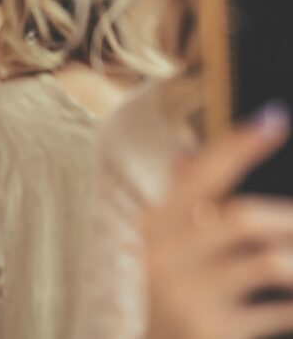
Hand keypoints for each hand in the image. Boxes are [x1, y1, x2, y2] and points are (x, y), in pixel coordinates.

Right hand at [144, 102, 292, 338]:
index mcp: (156, 226)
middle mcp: (165, 257)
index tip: (276, 118)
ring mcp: (188, 297)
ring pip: (269, 262)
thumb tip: (186, 149)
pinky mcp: (212, 331)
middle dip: (287, 218)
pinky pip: (280, 310)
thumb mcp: (167, 244)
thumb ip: (180, 196)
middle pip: (242, 218)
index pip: (202, 175)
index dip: (240, 146)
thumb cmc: (174, 293)